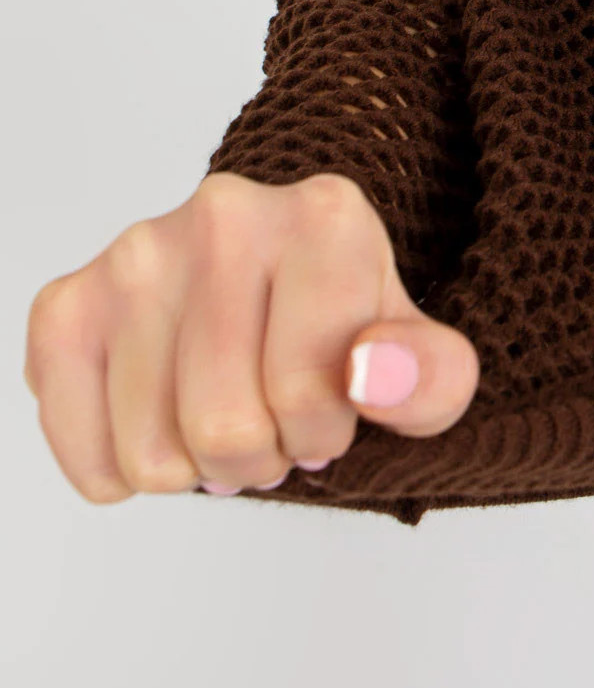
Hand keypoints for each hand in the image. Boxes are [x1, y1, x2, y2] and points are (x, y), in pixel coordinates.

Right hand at [23, 171, 479, 501]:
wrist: (276, 283)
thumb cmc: (350, 330)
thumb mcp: (422, 361)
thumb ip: (432, 378)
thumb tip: (373, 377)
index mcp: (326, 217)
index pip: (307, 393)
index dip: (323, 432)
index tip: (333, 406)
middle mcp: (223, 215)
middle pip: (223, 427)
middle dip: (260, 456)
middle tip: (275, 423)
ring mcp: (136, 254)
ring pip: (152, 452)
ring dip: (197, 467)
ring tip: (225, 415)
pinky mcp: (68, 303)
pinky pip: (85, 450)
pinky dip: (124, 472)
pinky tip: (164, 424)